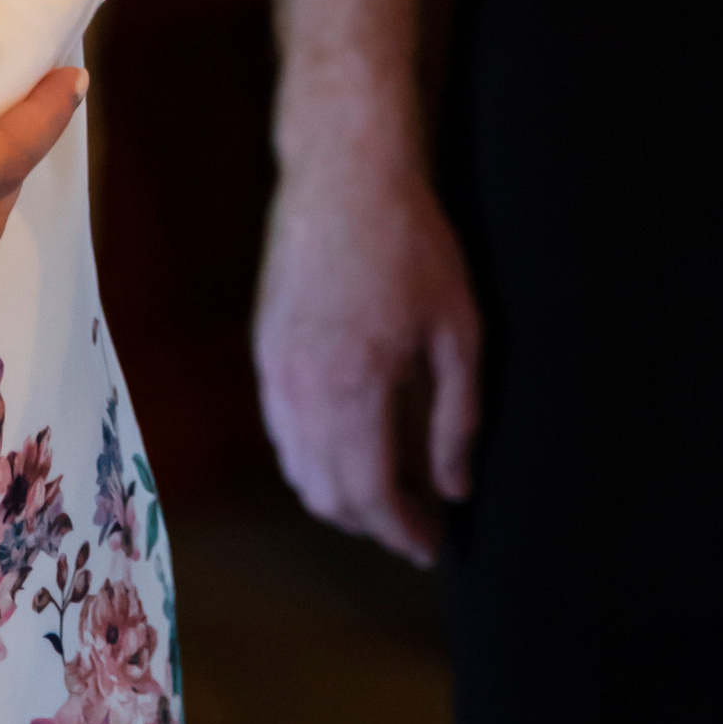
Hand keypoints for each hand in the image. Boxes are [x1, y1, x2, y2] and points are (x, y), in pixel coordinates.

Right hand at [254, 138, 478, 566]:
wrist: (344, 176)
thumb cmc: (412, 245)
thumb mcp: (458, 330)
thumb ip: (457, 418)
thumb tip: (456, 487)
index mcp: (354, 388)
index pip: (371, 493)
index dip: (401, 531)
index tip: (430, 547)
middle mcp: (301, 390)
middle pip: (327, 495)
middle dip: (371, 524)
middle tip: (414, 528)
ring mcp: (274, 371)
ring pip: (296, 470)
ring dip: (337, 498)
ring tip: (385, 497)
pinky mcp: (263, 350)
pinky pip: (280, 433)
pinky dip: (310, 461)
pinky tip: (346, 451)